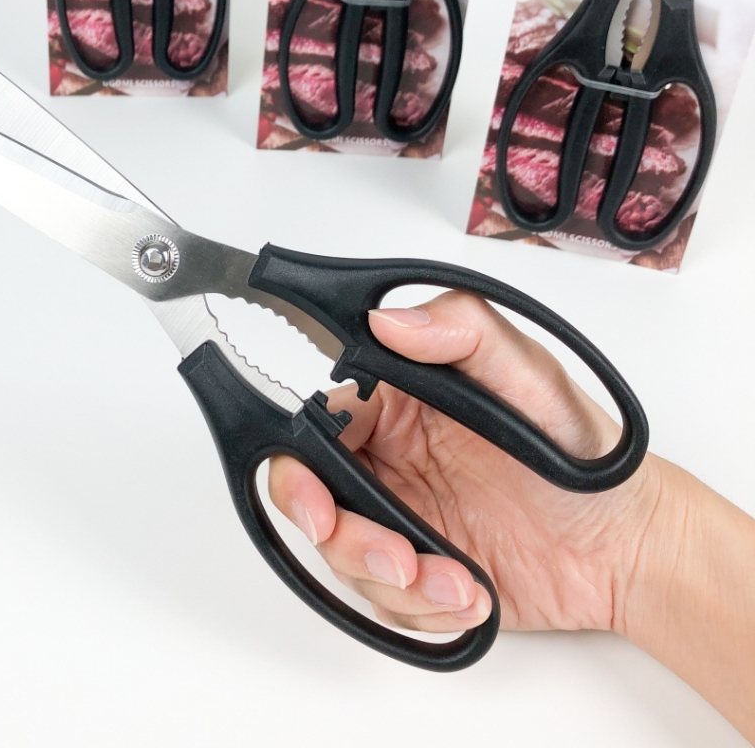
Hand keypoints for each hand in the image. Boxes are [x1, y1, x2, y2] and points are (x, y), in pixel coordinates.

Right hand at [269, 292, 661, 635]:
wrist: (629, 548)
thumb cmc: (588, 457)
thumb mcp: (534, 378)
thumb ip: (465, 330)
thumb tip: (388, 320)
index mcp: (399, 402)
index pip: (319, 426)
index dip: (301, 469)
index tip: (321, 507)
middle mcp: (390, 457)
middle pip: (314, 498)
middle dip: (344, 538)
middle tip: (392, 558)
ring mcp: (401, 517)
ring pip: (345, 556)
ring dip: (393, 580)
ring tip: (453, 581)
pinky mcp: (419, 571)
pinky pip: (386, 601)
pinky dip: (423, 610)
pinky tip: (472, 595)